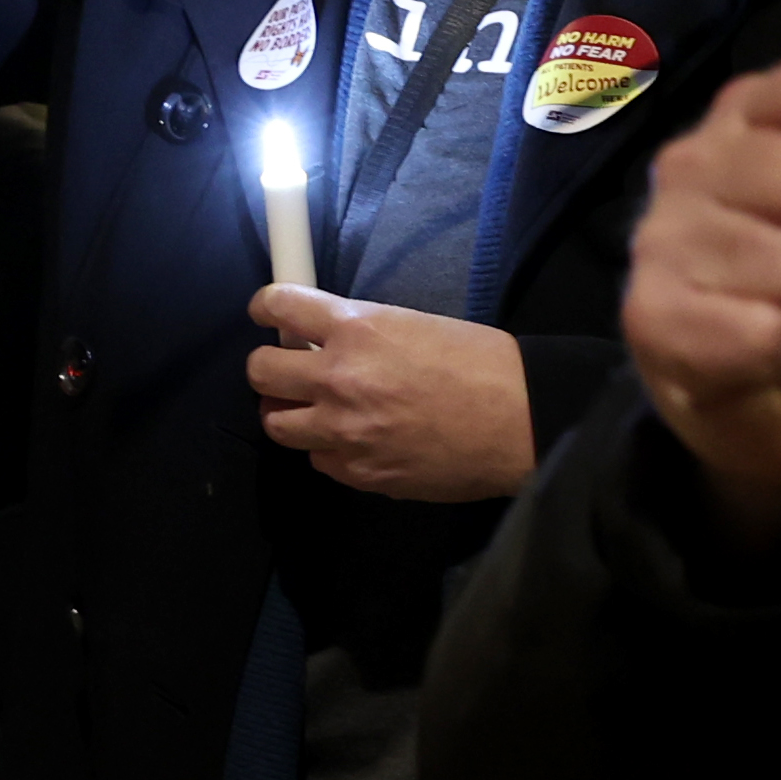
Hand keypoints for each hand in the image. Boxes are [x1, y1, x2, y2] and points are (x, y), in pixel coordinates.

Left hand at [244, 291, 538, 504]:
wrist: (519, 420)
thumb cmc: (482, 364)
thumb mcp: (414, 325)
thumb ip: (362, 333)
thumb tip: (324, 342)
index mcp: (357, 329)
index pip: (279, 306)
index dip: (265, 306)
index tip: (267, 312)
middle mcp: (338, 378)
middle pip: (260, 371)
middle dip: (269, 366)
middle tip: (288, 369)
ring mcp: (344, 431)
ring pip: (276, 424)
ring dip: (289, 412)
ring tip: (312, 410)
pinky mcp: (359, 473)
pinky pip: (318, 460)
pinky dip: (328, 449)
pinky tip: (353, 441)